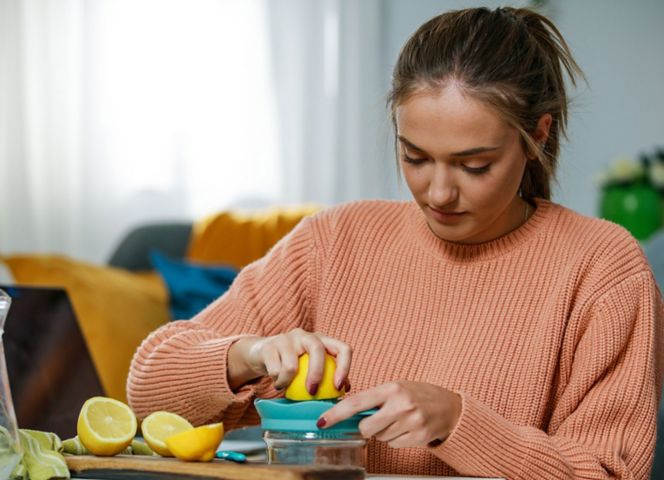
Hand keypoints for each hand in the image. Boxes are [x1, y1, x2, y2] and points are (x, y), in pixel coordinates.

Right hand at [229, 328, 351, 392]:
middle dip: (316, 374)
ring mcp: (286, 338)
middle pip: (317, 349)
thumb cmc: (291, 363)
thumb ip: (327, 375)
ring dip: (288, 383)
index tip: (339, 387)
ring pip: (292, 366)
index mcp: (321, 340)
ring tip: (286, 386)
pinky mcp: (269, 346)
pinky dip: (278, 382)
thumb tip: (344, 389)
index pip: (342, 348)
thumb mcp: (310, 367)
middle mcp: (305, 335)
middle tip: (311, 392)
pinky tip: (277, 383)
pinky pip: (275, 371)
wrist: (260, 353)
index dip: (345, 367)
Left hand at [318, 381, 460, 447]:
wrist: (449, 406)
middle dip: (367, 427)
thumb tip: (346, 411)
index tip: (322, 421)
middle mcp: (401, 405)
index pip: (357, 402)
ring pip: (380, 438)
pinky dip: (396, 439)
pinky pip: (393, 445)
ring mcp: (411, 422)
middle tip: (378, 420)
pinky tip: (406, 428)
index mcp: (391, 389)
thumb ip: (374, 398)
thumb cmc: (418, 395)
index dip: (337, 413)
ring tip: (399, 420)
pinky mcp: (419, 437)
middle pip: (366, 427)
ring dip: (384, 433)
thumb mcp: (396, 388)